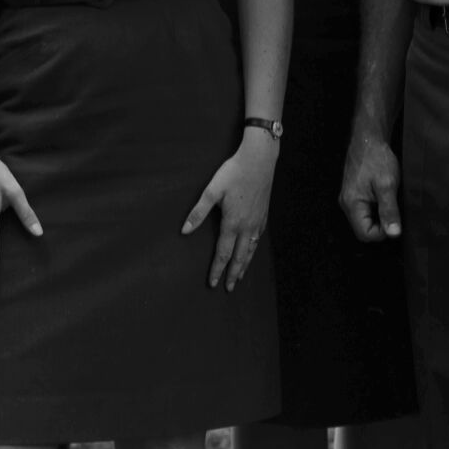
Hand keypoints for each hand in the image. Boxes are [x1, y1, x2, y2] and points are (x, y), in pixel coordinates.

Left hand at [183, 133, 277, 289]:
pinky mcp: (264, 215)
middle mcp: (247, 226)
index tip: (212, 283)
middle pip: (239, 257)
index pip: (223, 253)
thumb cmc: (234, 172)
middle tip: (228, 288)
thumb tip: (184, 231)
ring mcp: (258, 221)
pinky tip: (250, 251)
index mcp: (232, 222)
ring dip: (244, 265)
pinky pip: (258, 239)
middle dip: (232, 274)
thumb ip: (198, 212)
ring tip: (239, 277)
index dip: (217, 269)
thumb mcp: (212, 190)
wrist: (260, 159)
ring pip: (250, 250)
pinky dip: (253, 250)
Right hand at [338, 128, 401, 240]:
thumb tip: (393, 233)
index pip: (365, 234)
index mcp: (352, 204)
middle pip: (364, 229)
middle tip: (394, 210)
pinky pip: (365, 210)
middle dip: (381, 225)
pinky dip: (377, 208)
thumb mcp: (387, 185)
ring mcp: (349, 198)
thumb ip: (390, 211)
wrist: (369, 138)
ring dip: (380, 216)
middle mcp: (347, 204)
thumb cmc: (376, 158)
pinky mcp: (354, 193)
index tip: (395, 221)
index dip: (383, 232)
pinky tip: (385, 196)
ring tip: (389, 200)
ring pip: (365, 219)